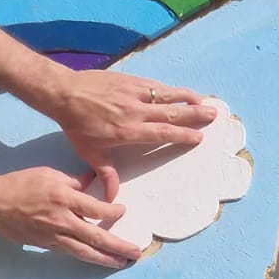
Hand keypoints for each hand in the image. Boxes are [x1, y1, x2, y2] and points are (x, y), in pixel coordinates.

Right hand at [0, 167, 138, 267]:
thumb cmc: (21, 184)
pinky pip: (70, 252)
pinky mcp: (45, 245)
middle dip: (119, 246)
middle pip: (96, 237)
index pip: (98, 209)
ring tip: (122, 264)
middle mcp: (61, 219)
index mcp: (64, 197)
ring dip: (106, 259)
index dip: (114, 212)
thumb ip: (73, 181)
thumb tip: (92, 182)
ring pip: (84, 251)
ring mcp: (53, 235)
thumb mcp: (50, 174)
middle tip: (136, 253)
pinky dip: (85, 257)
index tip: (122, 211)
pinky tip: (96, 259)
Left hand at [46, 68, 216, 200]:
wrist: (64, 94)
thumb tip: (113, 198)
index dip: (182, 135)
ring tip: (204, 103)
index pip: (162, 133)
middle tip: (214, 116)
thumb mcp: (89, 152)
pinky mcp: (130, 80)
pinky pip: (155, 85)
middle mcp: (135, 111)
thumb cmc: (76, 125)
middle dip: (195, 115)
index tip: (198, 137)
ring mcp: (134, 93)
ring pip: (167, 95)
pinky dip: (170, 89)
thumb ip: (106, 174)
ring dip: (188, 99)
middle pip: (172, 113)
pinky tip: (180, 92)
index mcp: (127, 131)